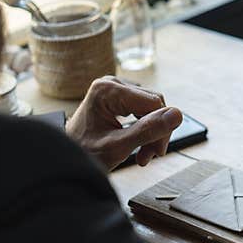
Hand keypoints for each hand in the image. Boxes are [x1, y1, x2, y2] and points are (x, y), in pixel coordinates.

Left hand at [65, 76, 182, 170]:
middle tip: (149, 156)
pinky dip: (144, 129)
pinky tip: (139, 146)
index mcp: (107, 90)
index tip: (156, 152)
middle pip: (153, 104)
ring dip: (151, 133)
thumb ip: (148, 131)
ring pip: (151, 108)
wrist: (64, 158)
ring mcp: (114, 89)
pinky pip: (143, 110)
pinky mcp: (118, 97)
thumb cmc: (84, 153)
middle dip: (155, 132)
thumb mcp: (118, 147)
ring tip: (142, 155)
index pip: (153, 103)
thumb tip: (177, 114)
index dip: (161, 128)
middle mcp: (111, 83)